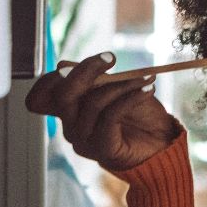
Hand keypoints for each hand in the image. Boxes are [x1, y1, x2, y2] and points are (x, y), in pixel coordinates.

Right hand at [24, 53, 182, 172]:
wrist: (161, 143)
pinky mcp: (101, 149)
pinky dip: (131, 98)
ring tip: (145, 79)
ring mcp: (83, 139)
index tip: (99, 58)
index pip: (45, 93)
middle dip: (86, 71)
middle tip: (110, 58)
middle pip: (63, 96)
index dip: (61, 74)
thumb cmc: (138, 115)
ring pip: (93, 103)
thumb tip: (63, 65)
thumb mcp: (115, 88)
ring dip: (121, 85)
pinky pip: (110, 116)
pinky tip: (147, 90)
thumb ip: (92, 79)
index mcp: (69, 109)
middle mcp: (70, 126)